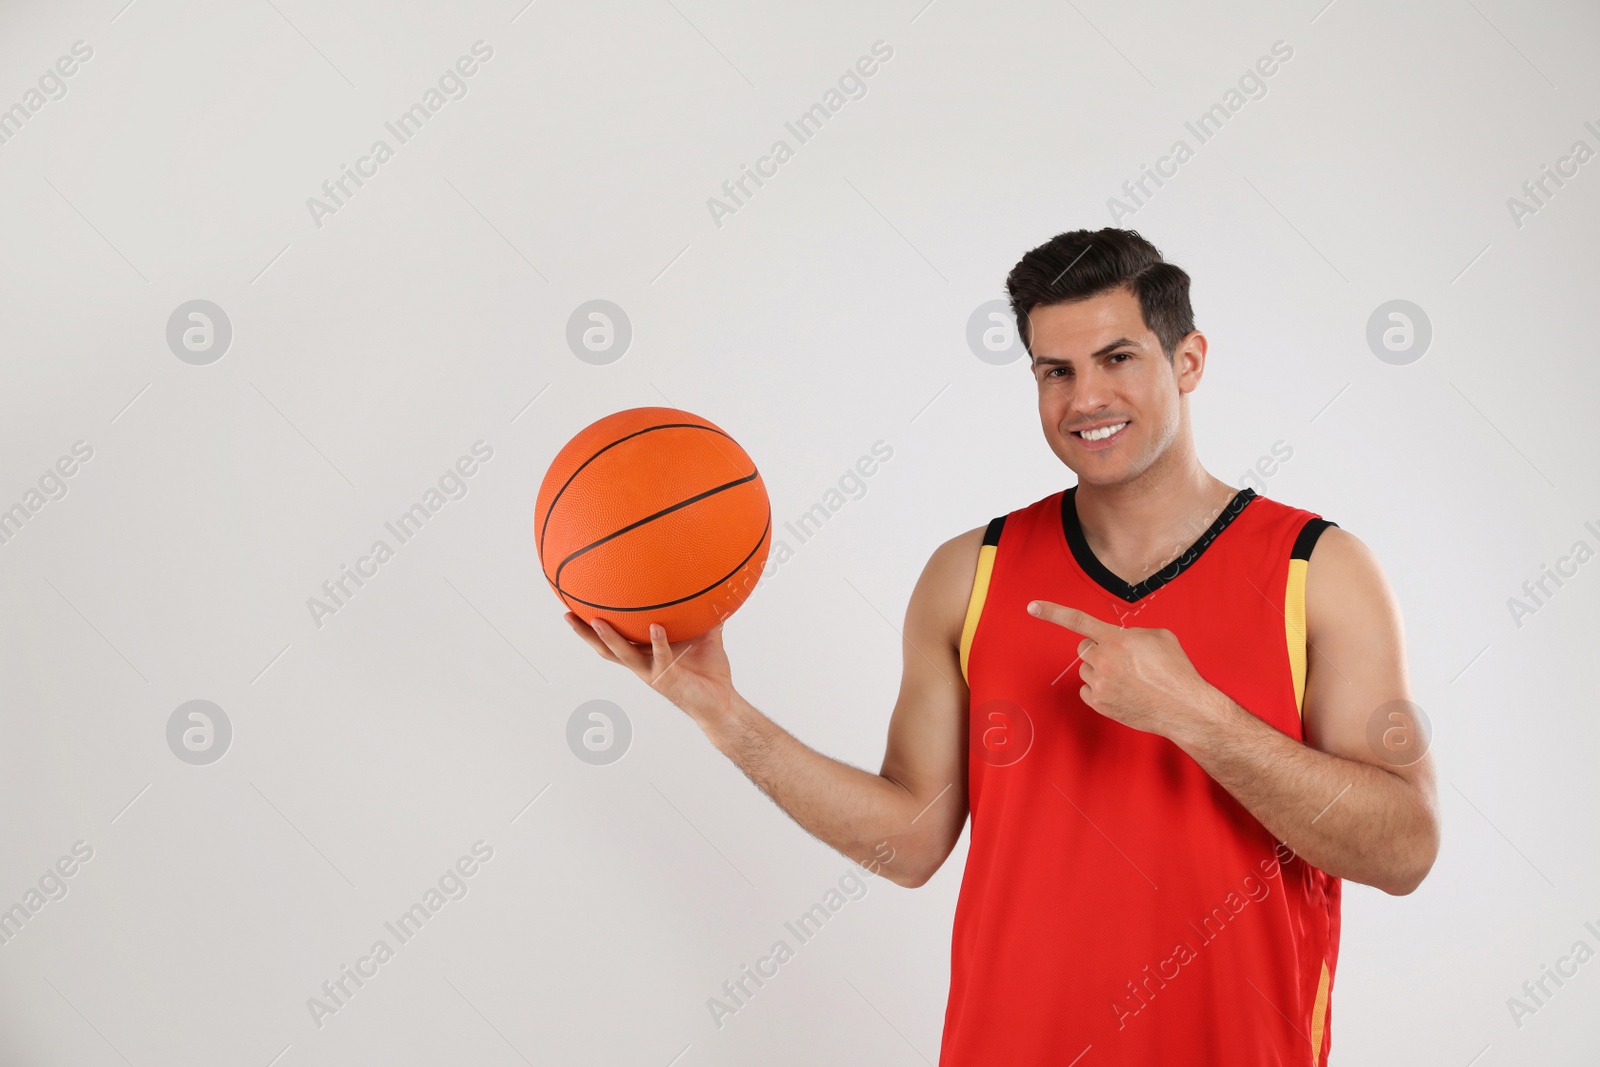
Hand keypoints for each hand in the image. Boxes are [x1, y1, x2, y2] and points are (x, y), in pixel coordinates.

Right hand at [564, 613, 735, 726]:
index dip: (592, 628)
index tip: (575, 610)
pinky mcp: (668, 679)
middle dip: (585, 634)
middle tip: (568, 615)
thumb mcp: (705, 636)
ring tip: (598, 621)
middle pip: (605, 649)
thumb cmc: (709, 670)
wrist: (723, 700)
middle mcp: (642, 664)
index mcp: (644, 654)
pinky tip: (656, 628)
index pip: (613, 639)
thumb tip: (711, 586)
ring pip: (624, 655)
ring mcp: (652, 673)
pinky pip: (661, 657)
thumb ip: (703, 614)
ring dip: (610, 638)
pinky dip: (658, 643)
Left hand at [1026, 600, 1215, 736]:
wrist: (1183, 707)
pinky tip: (1121, 692)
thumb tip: (1120, 638)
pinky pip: (1087, 689)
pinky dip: (1100, 689)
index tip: (1032, 606)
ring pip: (1086, 669)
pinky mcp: (1098, 703)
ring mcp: (1099, 683)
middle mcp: (1104, 660)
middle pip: (1083, 648)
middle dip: (1098, 650)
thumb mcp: (1160, 637)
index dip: (1052, 612)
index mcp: (1117, 639)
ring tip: (1129, 679)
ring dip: (1101, 670)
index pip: (1077, 621)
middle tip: (1121, 660)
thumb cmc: (1175, 671)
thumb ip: (1131, 632)